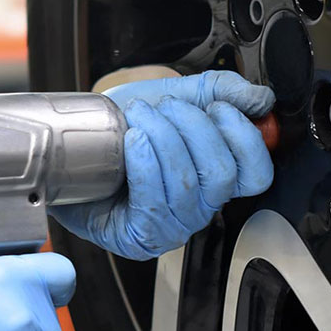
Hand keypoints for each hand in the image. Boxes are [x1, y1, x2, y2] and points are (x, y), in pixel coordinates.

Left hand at [50, 71, 274, 260]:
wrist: (69, 144)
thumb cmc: (117, 128)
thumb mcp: (172, 97)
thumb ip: (218, 92)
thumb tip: (261, 100)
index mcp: (213, 178)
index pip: (256, 173)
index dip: (245, 138)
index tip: (218, 108)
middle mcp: (198, 208)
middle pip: (222, 175)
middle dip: (194, 129)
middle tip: (165, 108)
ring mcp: (170, 227)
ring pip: (187, 185)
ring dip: (164, 140)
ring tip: (140, 118)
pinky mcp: (138, 238)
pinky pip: (155, 203)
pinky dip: (146, 164)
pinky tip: (133, 142)